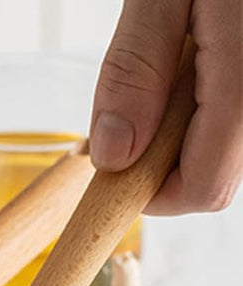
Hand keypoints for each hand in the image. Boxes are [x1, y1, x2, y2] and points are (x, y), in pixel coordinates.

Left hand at [89, 0, 242, 213]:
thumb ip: (137, 69)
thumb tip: (112, 153)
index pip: (201, 191)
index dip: (148, 189)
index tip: (112, 158)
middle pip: (215, 171)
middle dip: (165, 147)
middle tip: (148, 78)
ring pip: (228, 140)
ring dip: (188, 116)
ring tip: (183, 42)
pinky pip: (239, 108)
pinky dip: (211, 89)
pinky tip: (206, 38)